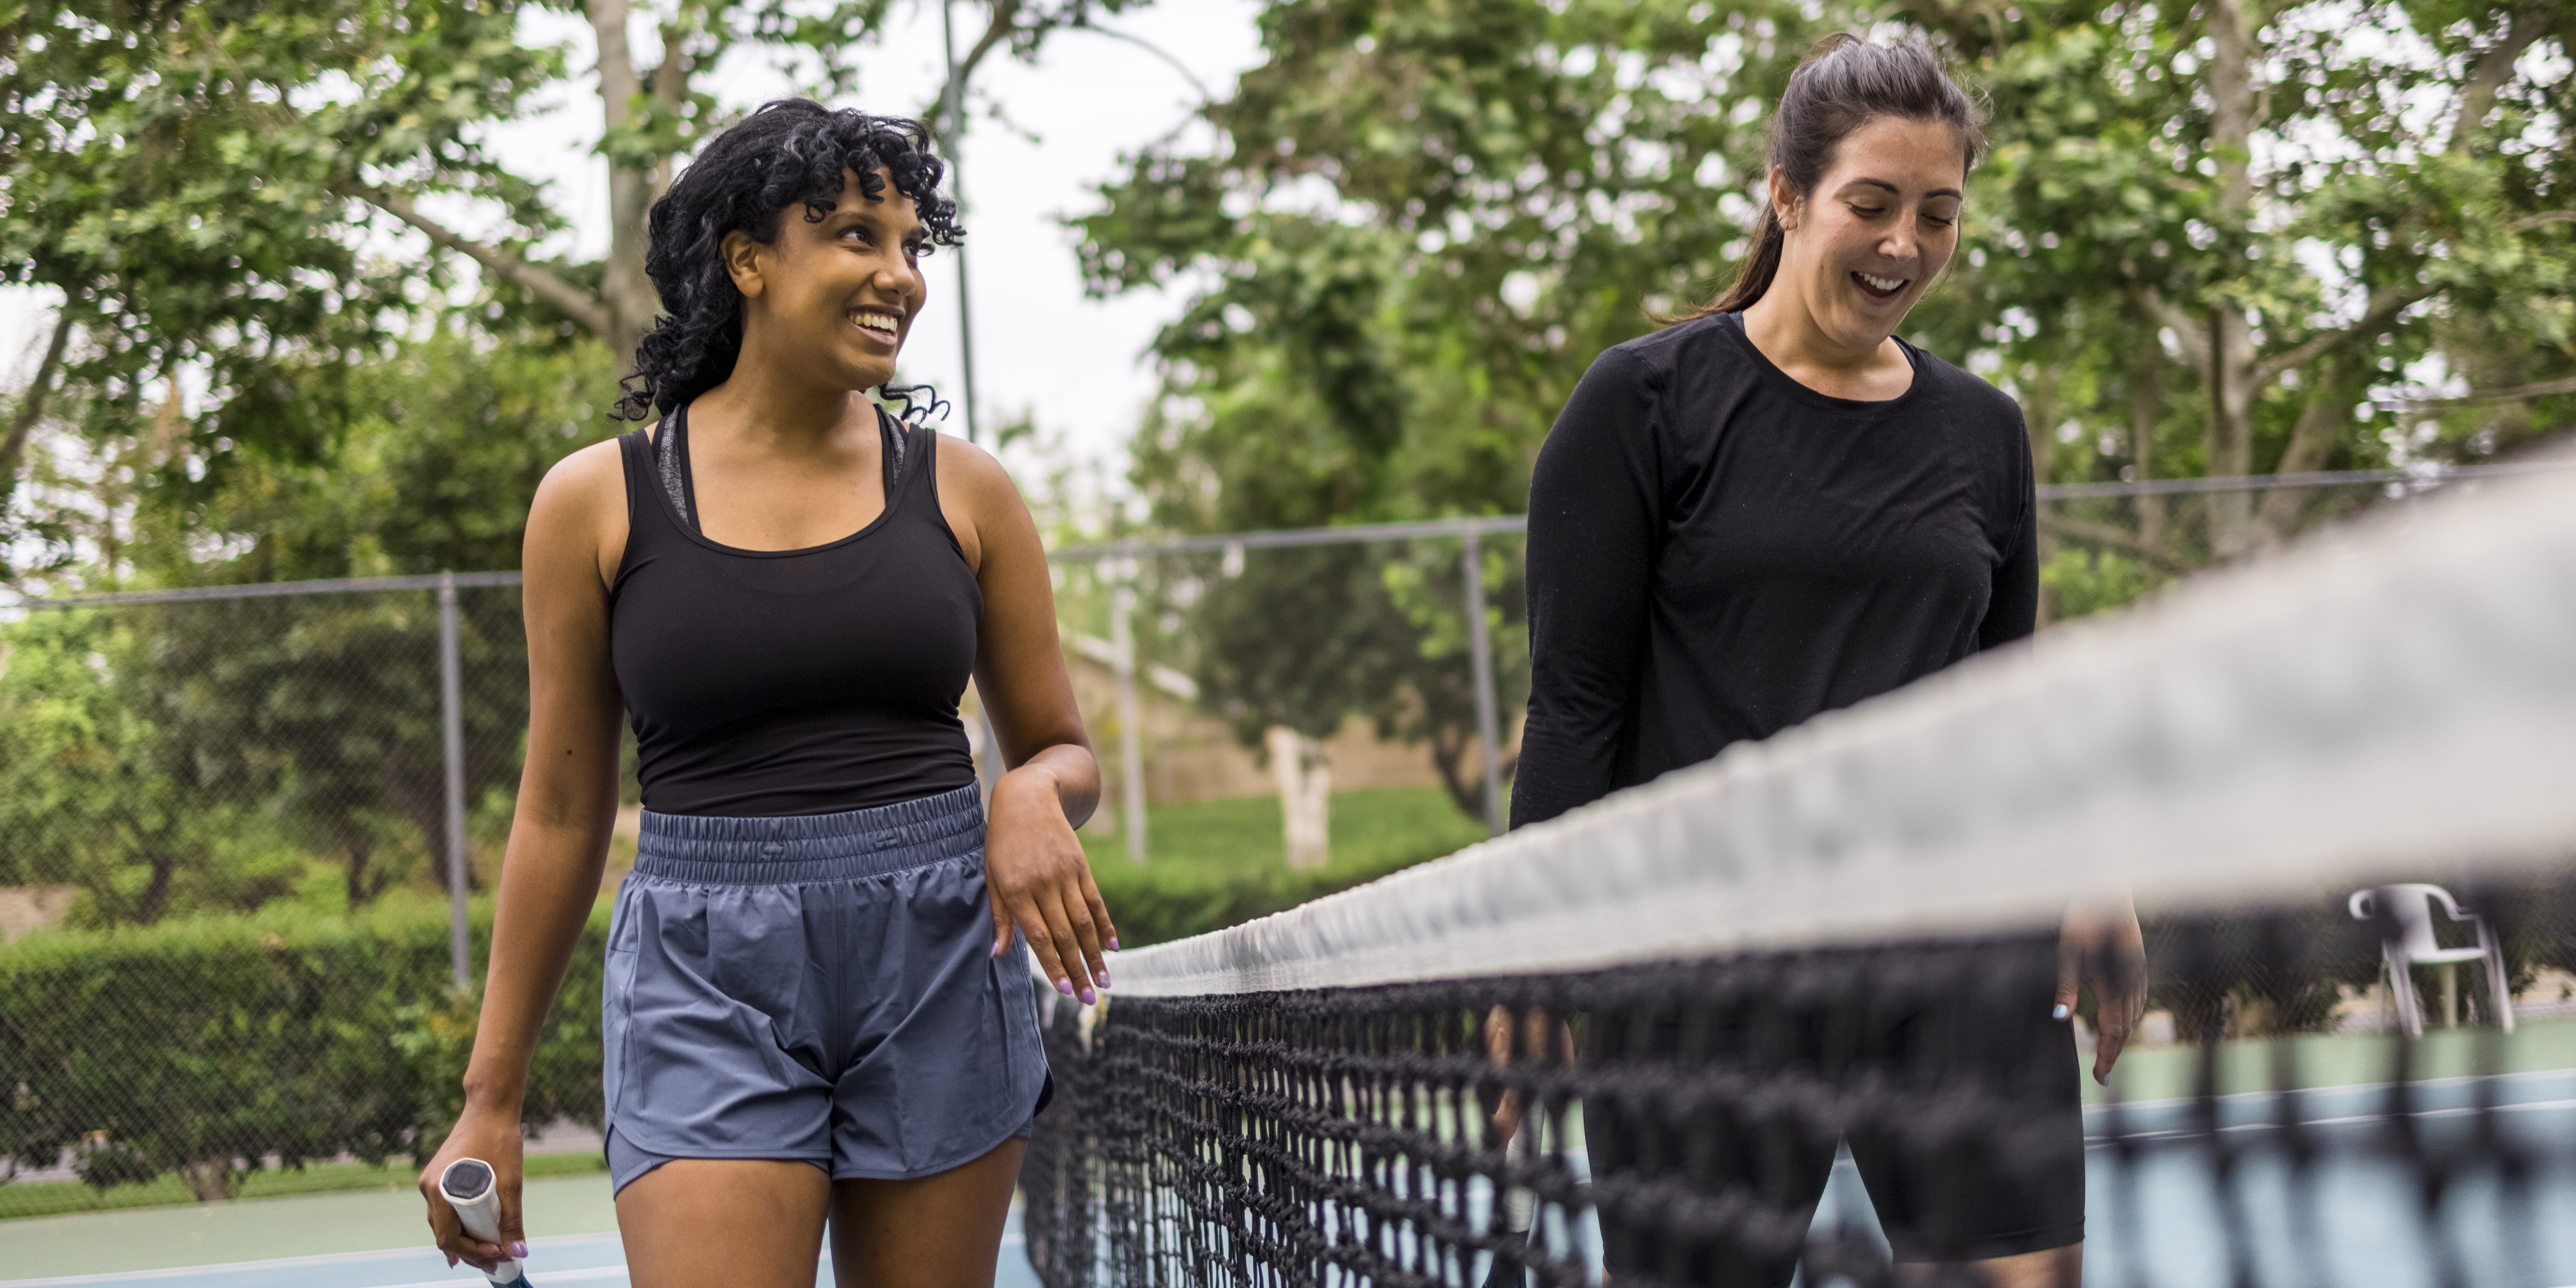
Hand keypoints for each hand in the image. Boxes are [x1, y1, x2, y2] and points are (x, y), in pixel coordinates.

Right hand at [418, 1103, 526, 1273]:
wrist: (490, 1107)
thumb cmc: (501, 1139)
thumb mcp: (511, 1183)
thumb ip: (512, 1219)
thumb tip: (518, 1252)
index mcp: (441, 1190)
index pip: (450, 1238)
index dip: (474, 1254)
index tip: (500, 1257)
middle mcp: (429, 1188)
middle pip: (445, 1234)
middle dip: (471, 1252)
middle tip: (498, 1262)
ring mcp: (431, 1183)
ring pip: (443, 1223)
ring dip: (465, 1240)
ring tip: (490, 1252)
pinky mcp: (437, 1177)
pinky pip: (443, 1210)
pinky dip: (458, 1224)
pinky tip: (471, 1236)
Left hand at [986, 767, 1117, 1003]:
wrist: (1027, 797)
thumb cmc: (1002, 842)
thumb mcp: (992, 877)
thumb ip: (1000, 917)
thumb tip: (997, 955)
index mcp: (1017, 890)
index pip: (1040, 937)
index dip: (1053, 966)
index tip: (1065, 991)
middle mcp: (1044, 885)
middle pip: (1065, 935)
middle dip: (1078, 970)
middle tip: (1089, 999)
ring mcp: (1065, 875)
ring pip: (1083, 923)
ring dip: (1095, 955)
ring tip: (1106, 981)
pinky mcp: (1081, 866)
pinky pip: (1095, 901)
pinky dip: (1105, 925)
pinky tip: (1113, 946)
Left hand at [2056, 896, 2146, 1084]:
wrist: (2110, 893)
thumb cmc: (2084, 919)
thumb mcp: (2068, 952)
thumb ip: (2066, 987)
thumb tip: (2059, 1019)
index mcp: (2115, 985)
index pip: (2114, 1032)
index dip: (2107, 1057)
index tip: (2099, 1078)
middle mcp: (2132, 983)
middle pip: (2126, 1029)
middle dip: (2114, 1053)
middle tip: (2102, 1075)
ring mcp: (2139, 974)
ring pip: (2135, 1016)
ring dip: (2122, 1037)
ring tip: (2109, 1054)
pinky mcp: (2139, 965)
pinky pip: (2138, 1001)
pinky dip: (2130, 1018)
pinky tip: (2122, 1021)